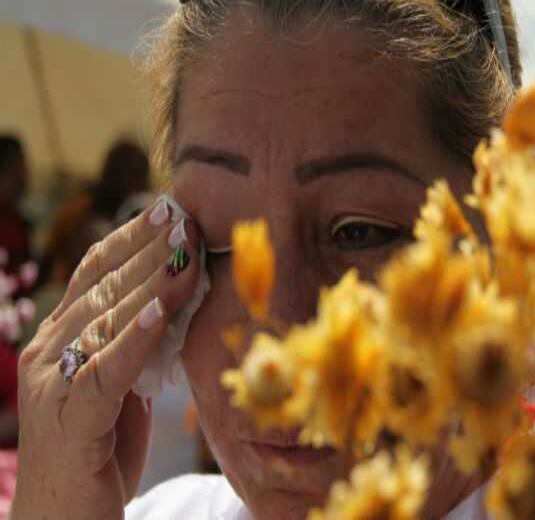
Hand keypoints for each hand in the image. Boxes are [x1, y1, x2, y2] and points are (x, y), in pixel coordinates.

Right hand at [10, 200, 201, 519]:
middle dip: (149, 249)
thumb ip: (138, 340)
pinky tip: (157, 314)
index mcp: (62, 335)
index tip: (171, 208)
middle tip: (186, 216)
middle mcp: (50, 350)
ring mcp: (55, 384)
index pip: (96, 272)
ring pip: (107, 320)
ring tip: (186, 253)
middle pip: (104, 286)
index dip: (133, 237)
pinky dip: (132, 341)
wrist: (62, 517)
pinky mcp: (71, 422)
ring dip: (152, 284)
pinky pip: (106, 373)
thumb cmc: (100, 447)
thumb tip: (181, 298)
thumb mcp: (124, 381)